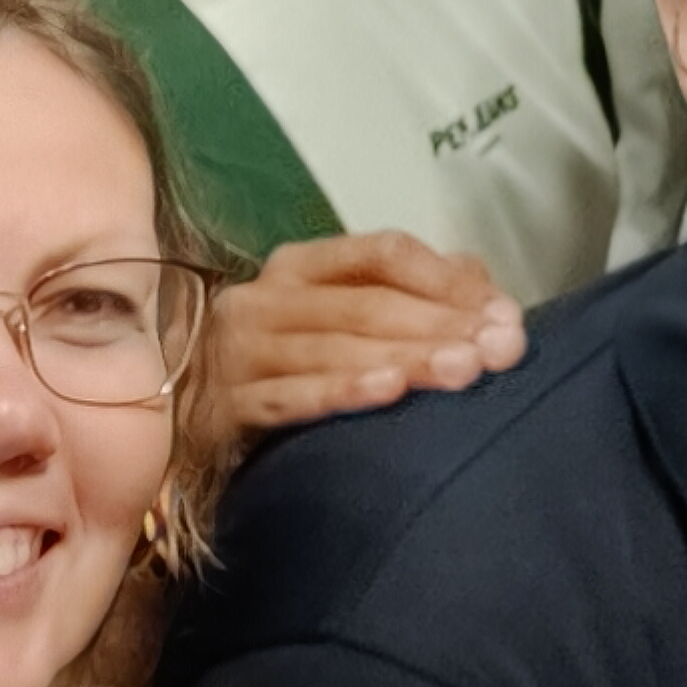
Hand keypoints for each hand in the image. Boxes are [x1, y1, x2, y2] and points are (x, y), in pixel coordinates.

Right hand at [207, 230, 524, 438]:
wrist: (184, 433)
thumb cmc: (283, 374)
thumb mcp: (346, 324)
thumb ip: (418, 301)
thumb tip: (490, 296)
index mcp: (301, 267)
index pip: (381, 252)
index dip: (445, 279)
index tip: (502, 314)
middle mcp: (264, 298)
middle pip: (365, 302)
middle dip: (438, 324)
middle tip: (498, 350)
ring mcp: (239, 352)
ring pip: (333, 348)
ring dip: (404, 358)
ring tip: (462, 370)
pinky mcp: (223, 407)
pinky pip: (289, 397)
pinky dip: (340, 393)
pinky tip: (386, 393)